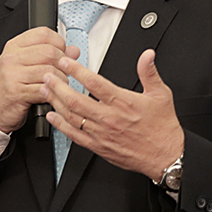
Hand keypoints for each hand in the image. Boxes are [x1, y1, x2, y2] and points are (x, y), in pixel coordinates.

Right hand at [0, 27, 74, 132]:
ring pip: (50, 71)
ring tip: (58, 85)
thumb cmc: (9, 85)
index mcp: (14, 46)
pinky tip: (51, 94)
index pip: (43, 34)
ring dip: (60, 80)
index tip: (62, 53)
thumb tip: (73, 50)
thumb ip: (49, 55)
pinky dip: (53, 93)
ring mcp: (13, 75)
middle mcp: (12, 58)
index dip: (59, 42)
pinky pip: (44, 89)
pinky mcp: (17, 93)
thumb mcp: (26, 65)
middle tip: (63, 71)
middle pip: (49, 52)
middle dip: (63, 63)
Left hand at [44, 49, 184, 179]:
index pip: (93, 82)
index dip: (76, 70)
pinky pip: (74, 136)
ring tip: (46, 90)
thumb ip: (150, 73)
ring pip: (71, 116)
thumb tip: (147, 55)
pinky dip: (60, 125)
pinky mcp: (99, 147)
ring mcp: (101, 133)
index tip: (65, 62)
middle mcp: (109, 117)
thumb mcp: (161, 94)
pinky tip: (53, 117)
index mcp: (122, 102)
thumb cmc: (163, 127)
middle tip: (48, 75)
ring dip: (55, 102)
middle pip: (75, 99)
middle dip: (58, 85)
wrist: (165, 155)